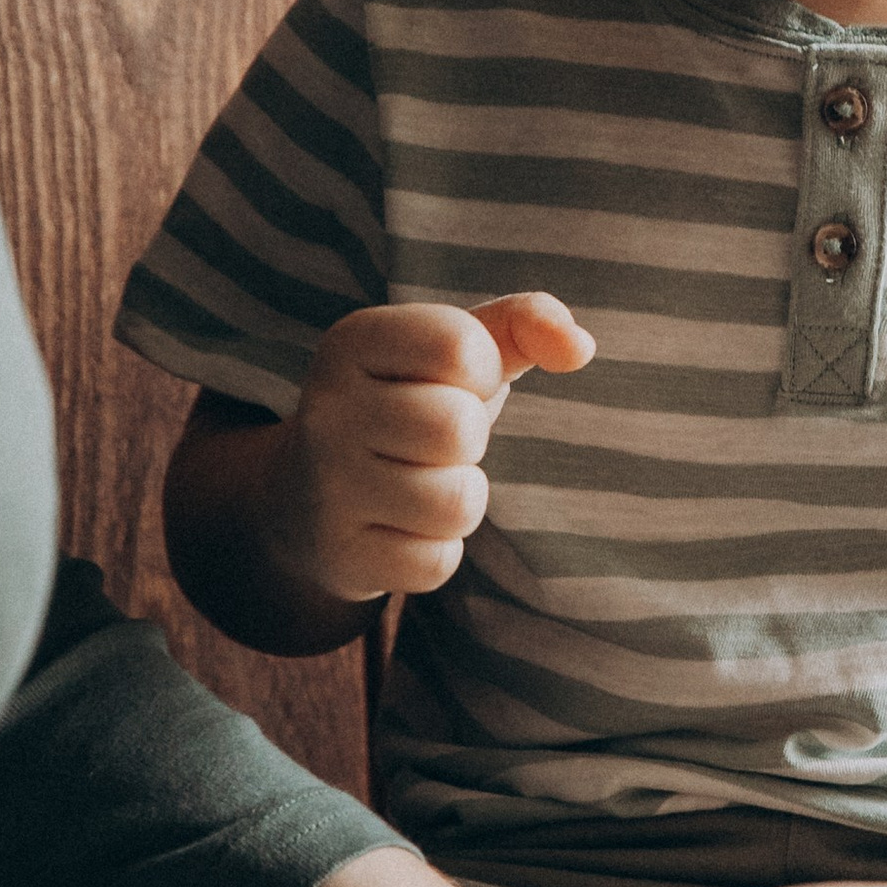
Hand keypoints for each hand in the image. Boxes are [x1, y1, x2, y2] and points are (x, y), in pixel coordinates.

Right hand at [266, 293, 590, 605]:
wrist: (306, 497)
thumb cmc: (407, 405)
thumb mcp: (452, 351)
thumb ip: (525, 323)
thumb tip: (579, 348)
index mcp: (353, 342)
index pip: (458, 346)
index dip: (480, 370)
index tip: (450, 381)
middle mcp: (327, 411)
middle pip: (458, 428)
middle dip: (468, 440)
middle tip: (433, 441)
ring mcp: (327, 489)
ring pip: (457, 504)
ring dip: (460, 498)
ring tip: (422, 483)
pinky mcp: (340, 557)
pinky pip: (437, 563)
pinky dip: (437, 550)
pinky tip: (401, 528)